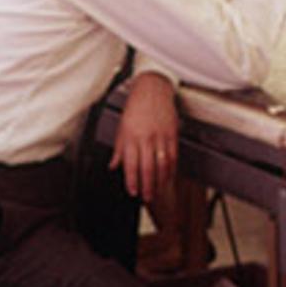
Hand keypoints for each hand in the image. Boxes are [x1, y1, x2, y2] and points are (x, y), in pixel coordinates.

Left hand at [113, 76, 180, 199]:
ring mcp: (160, 137)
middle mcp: (145, 138)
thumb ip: (119, 149)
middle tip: (147, 197)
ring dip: (160, 182)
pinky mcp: (171, 134)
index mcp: (130, 137)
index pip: (130, 165)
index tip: (133, 191)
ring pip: (161, 165)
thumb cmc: (135, 108)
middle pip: (147, 168)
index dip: (132, 181)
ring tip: (157, 191)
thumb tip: (113, 166)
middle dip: (147, 186)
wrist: (152, 89)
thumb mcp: (121, 128)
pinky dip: (171, 170)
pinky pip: (172, 156)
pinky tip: (168, 177)